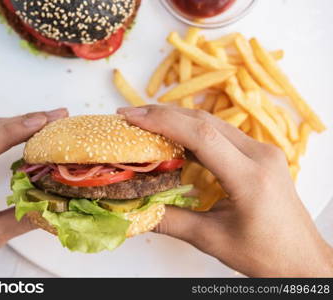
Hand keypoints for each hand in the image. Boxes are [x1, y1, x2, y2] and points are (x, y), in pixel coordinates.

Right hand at [118, 105, 332, 276]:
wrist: (302, 259)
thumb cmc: (264, 254)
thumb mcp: (212, 239)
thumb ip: (171, 221)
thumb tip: (136, 209)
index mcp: (250, 177)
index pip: (202, 135)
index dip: (163, 121)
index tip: (132, 118)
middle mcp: (260, 155)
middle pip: (205, 121)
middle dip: (164, 114)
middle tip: (131, 117)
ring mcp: (263, 151)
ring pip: (213, 123)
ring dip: (177, 119)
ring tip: (146, 123)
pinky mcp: (260, 154)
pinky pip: (222, 134)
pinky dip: (193, 131)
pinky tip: (174, 137)